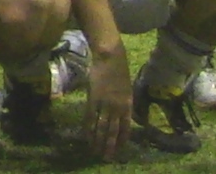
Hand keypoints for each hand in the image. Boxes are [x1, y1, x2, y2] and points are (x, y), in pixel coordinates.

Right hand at [84, 39, 132, 158]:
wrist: (110, 58)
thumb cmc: (118, 70)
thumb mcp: (126, 89)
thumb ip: (124, 102)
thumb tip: (120, 114)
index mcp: (128, 105)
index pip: (126, 127)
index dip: (122, 140)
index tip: (119, 150)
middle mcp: (118, 107)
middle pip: (113, 130)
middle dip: (110, 145)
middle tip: (106, 157)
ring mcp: (105, 104)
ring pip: (101, 127)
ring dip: (98, 141)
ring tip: (95, 151)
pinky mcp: (93, 99)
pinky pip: (90, 118)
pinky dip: (88, 128)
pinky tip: (87, 136)